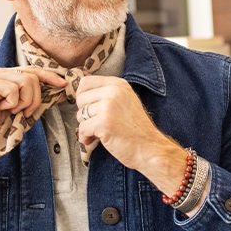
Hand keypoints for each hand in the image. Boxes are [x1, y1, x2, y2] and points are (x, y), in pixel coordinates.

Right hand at [0, 66, 65, 155]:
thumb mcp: (21, 108)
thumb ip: (32, 97)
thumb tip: (56, 89)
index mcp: (8, 76)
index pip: (33, 70)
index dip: (49, 76)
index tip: (63, 84)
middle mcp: (0, 73)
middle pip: (32, 76)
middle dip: (35, 98)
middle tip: (25, 113)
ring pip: (25, 82)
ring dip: (25, 102)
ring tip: (13, 111)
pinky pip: (12, 90)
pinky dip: (12, 103)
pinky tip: (2, 109)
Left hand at [75, 76, 187, 194]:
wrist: (150, 149)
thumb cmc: (136, 129)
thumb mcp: (125, 102)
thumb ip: (106, 95)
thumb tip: (79, 95)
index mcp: (118, 84)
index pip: (85, 82)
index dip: (83, 98)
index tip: (90, 110)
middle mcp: (113, 91)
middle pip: (80, 99)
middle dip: (84, 114)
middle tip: (96, 124)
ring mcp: (109, 106)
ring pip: (80, 115)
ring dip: (85, 128)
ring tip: (99, 134)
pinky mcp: (104, 122)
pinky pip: (82, 129)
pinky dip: (86, 138)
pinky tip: (95, 141)